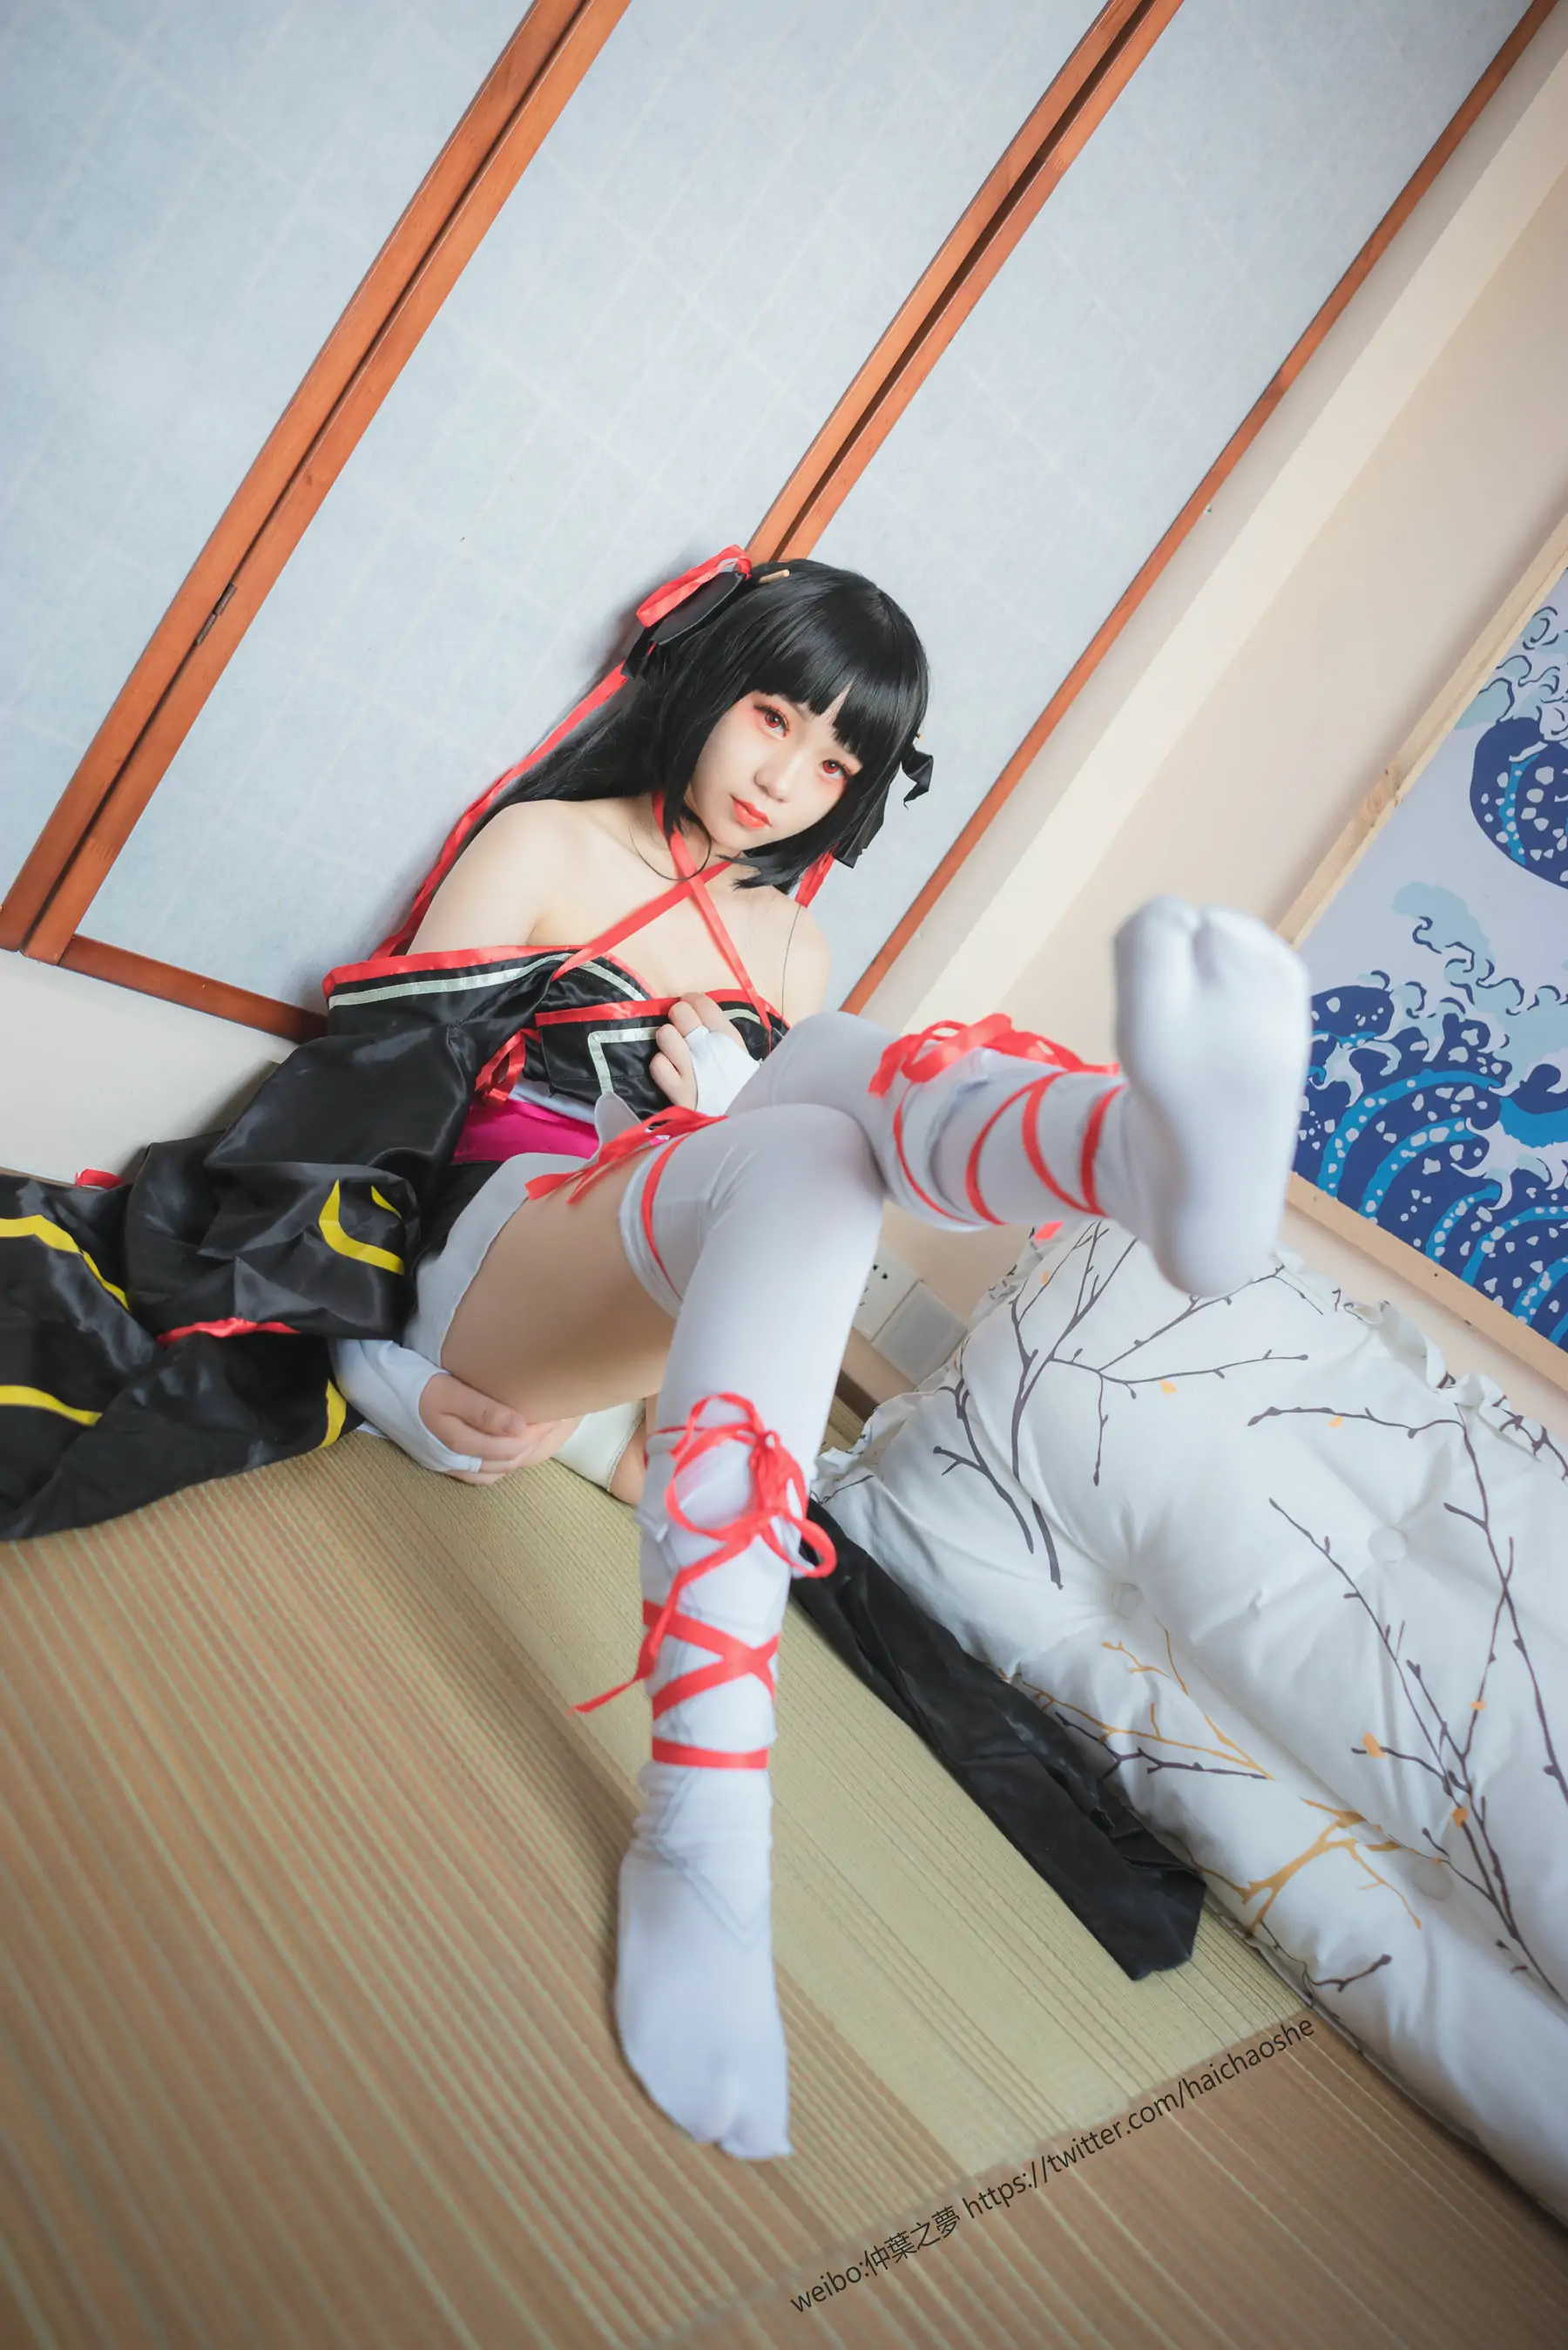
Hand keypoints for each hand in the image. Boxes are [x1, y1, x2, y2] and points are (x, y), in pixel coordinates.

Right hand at [418, 1371, 580, 1486]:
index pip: (512, 1448)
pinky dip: (496, 1465)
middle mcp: (452, 1461)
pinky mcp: (437, 1460)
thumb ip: (483, 1411)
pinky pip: (476, 1474)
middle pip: (506, 1462)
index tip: (555, 1414)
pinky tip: (504, 1451)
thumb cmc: (411, 1382)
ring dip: (517, 1457)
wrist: (372, 1385)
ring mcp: (444, 1464)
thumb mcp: (448, 1390)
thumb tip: (519, 1427)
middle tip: (553, 1421)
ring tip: (535, 1436)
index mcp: (457, 1444)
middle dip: (533, 1444)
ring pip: (493, 1472)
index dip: (537, 1433)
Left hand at [650, 994, 746, 1109]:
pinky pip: (657, 1064)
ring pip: (665, 1034)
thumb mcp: (742, 1057)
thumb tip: (699, 1011)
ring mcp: (691, 1070)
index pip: (704, 1003)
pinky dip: (661, 1066)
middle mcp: (710, 1050)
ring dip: (668, 1040)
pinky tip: (670, 1072)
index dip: (693, 1001)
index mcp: (730, 1039)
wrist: (741, 1125)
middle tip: (682, 1029)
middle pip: (680, 1013)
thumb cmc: (742, 1089)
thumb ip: (723, 1036)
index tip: (691, 1006)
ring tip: (675, 1051)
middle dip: (678, 1017)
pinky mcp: (677, 1091)